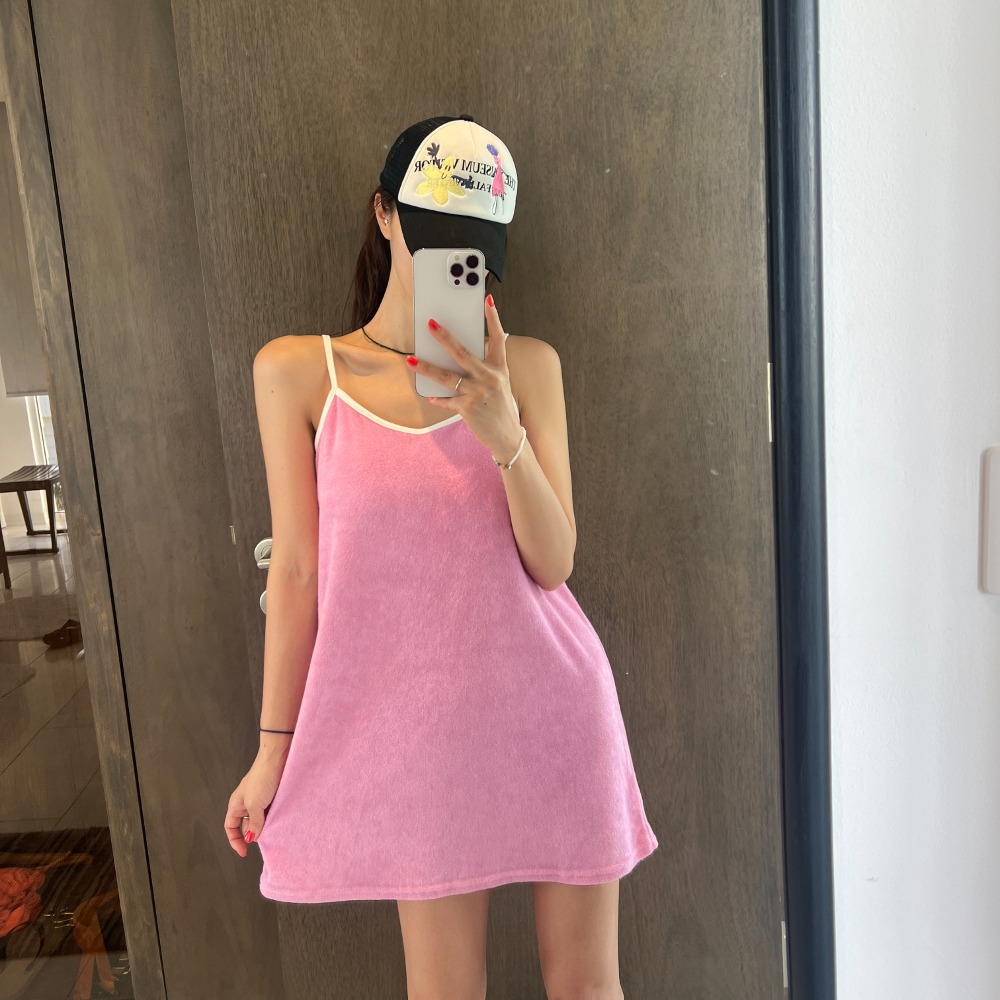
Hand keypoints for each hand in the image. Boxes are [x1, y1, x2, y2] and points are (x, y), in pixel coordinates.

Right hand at [224, 753, 285, 856]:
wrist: (278, 758)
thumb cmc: (262, 778)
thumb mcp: (255, 804)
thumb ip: (254, 823)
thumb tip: (252, 838)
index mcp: (236, 804)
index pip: (230, 828)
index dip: (235, 841)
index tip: (244, 852)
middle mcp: (246, 803)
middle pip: (246, 825)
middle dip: (253, 834)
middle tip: (264, 840)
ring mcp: (259, 799)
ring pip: (259, 820)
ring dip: (265, 827)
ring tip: (272, 832)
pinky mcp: (272, 796)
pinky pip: (270, 812)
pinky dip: (273, 819)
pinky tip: (280, 822)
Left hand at [406, 294, 522, 460]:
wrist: (507, 436)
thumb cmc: (499, 407)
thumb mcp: (498, 384)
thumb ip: (482, 369)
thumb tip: (457, 355)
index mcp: (499, 368)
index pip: (498, 338)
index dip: (493, 318)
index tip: (487, 300)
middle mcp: (489, 378)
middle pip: (463, 353)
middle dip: (444, 337)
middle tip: (430, 323)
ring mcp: (478, 393)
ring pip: (446, 376)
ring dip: (426, 367)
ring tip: (410, 360)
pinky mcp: (468, 408)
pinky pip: (447, 399)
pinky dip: (437, 398)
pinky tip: (429, 396)